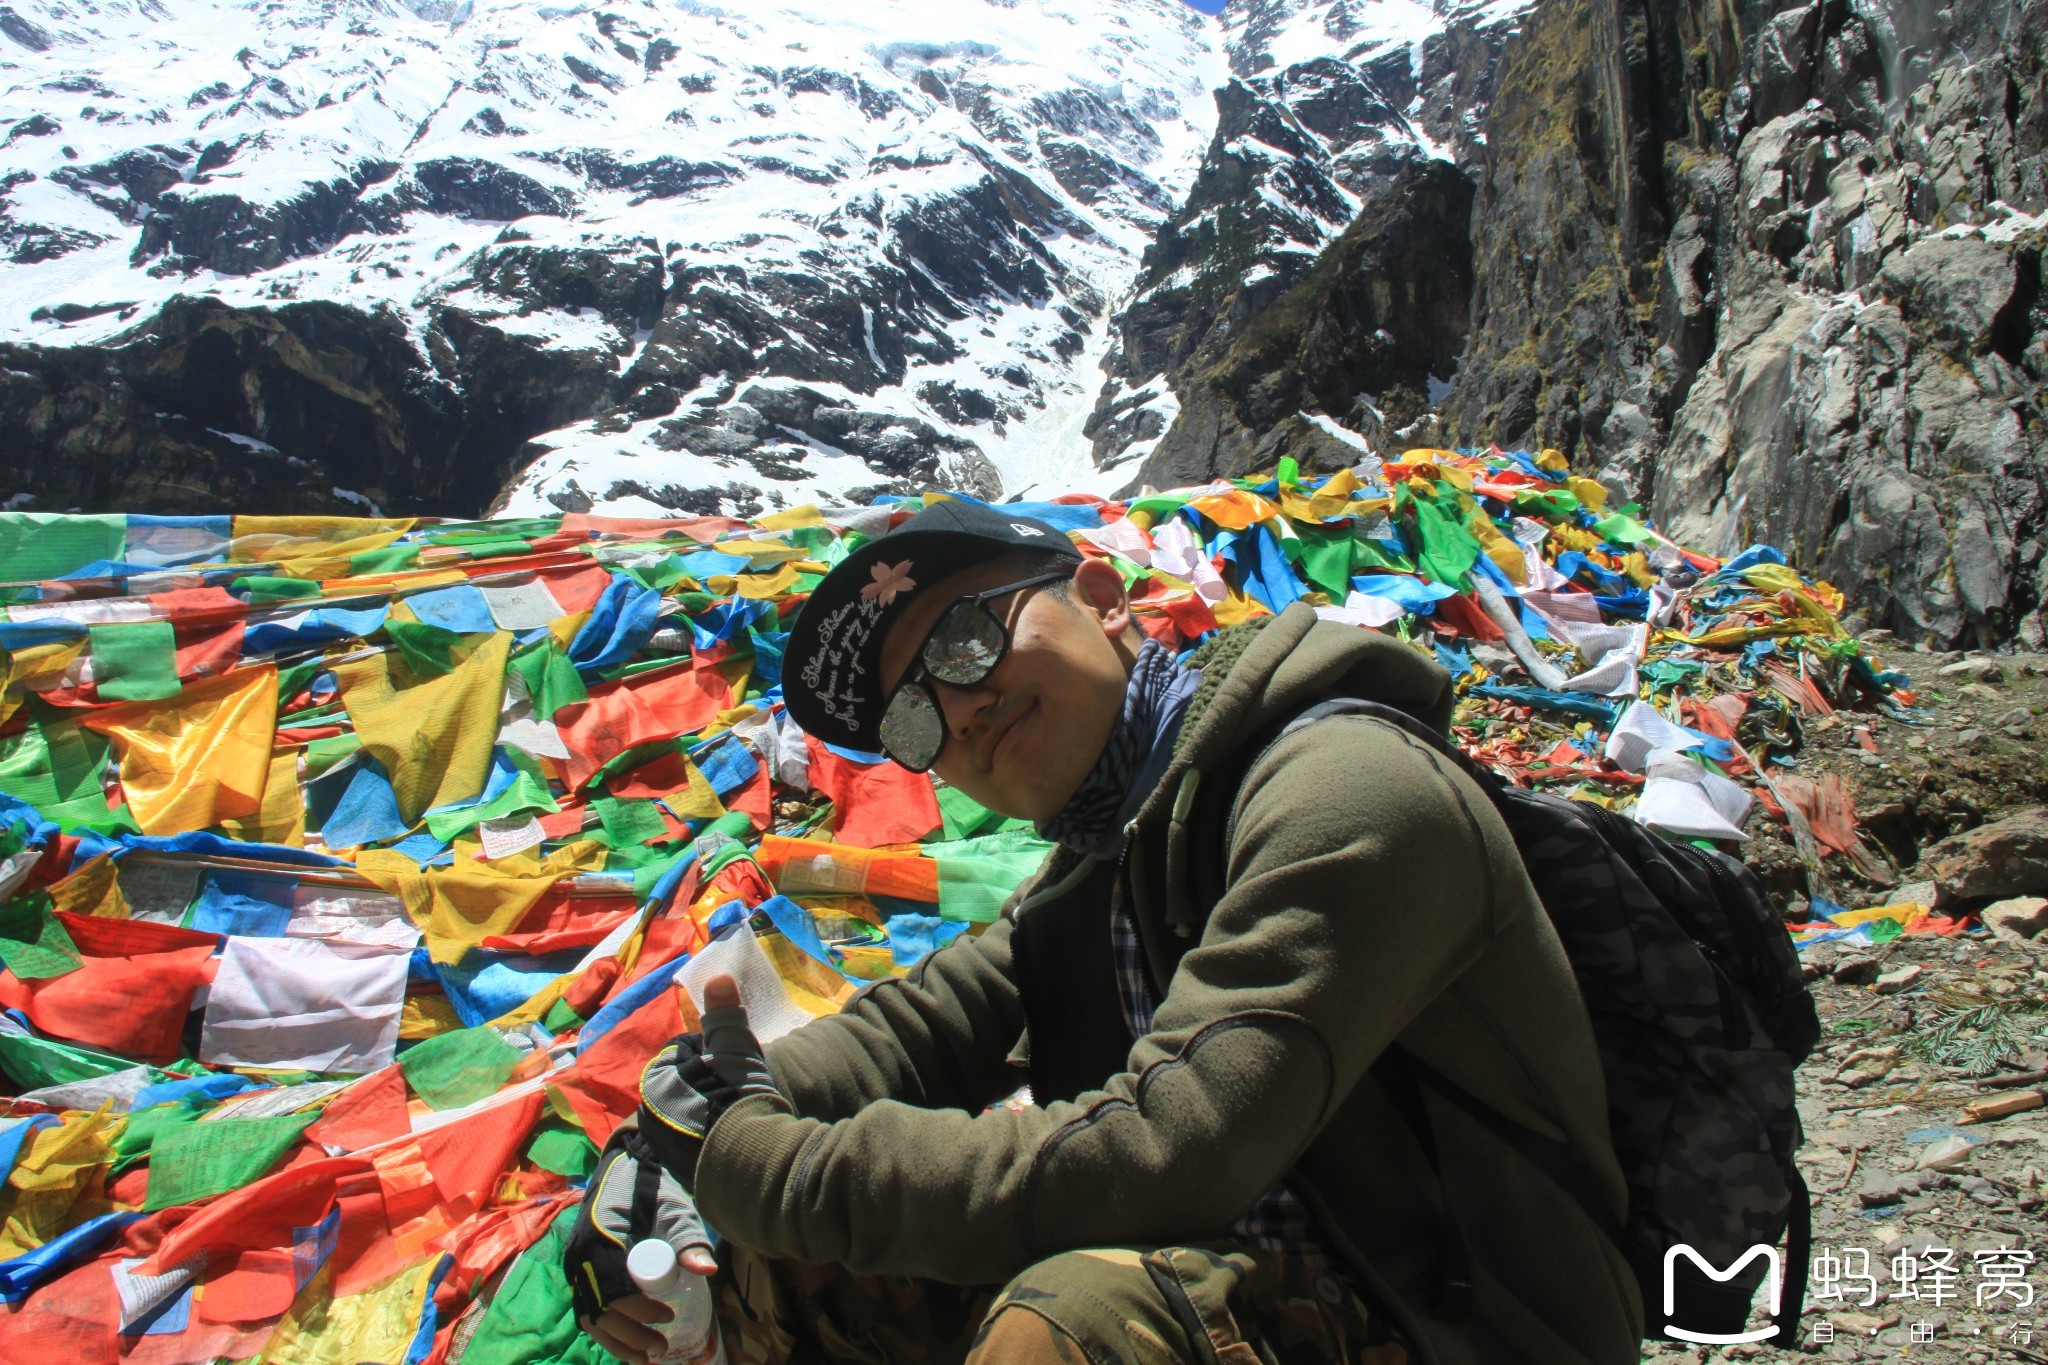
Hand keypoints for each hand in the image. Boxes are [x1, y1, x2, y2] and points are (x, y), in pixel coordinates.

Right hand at [564, 1128, 714, 1338]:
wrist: (630, 1172)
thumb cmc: (653, 1191)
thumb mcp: (675, 1211)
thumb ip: (689, 1240)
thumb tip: (707, 1270)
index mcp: (599, 1238)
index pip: (614, 1288)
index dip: (639, 1310)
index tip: (667, 1316)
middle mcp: (579, 1256)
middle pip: (600, 1309)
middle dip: (631, 1334)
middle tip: (662, 1346)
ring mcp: (576, 1266)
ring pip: (590, 1315)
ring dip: (617, 1340)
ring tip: (647, 1357)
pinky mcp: (581, 1273)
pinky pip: (588, 1308)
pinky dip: (606, 1330)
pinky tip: (627, 1347)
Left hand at [638, 971, 786, 1188]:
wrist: (747, 1157)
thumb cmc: (736, 1093)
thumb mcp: (734, 1045)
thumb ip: (724, 1012)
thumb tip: (717, 976)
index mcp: (655, 1081)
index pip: (682, 1056)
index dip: (710, 1056)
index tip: (730, 1064)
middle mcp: (650, 1116)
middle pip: (682, 1089)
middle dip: (704, 1087)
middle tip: (735, 1090)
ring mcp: (663, 1148)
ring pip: (687, 1119)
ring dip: (706, 1116)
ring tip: (737, 1116)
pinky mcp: (680, 1174)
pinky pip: (694, 1148)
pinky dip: (710, 1143)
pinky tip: (733, 1140)